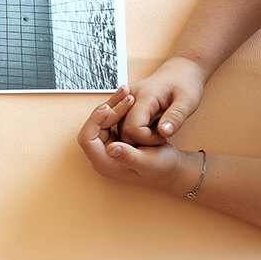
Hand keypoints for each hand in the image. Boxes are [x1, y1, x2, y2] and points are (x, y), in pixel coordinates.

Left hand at [78, 86, 193, 191]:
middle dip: (108, 108)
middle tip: (125, 94)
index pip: (87, 139)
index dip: (94, 122)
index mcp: (104, 163)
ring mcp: (108, 144)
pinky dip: (120, 107)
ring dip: (114, 105)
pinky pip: (112, 118)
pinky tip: (129, 96)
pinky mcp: (116, 137)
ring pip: (102, 119)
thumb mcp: (147, 163)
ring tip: (127, 91)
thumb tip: (110, 148)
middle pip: (94, 126)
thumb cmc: (162, 168)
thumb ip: (128, 157)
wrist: (173, 167)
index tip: (107, 108)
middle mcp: (102, 153)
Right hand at [119, 56, 206, 145]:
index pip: (132, 128)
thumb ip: (176, 117)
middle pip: (123, 131)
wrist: (181, 70)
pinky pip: (124, 125)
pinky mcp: (127, 106)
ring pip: (121, 130)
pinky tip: (151, 128)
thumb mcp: (188, 101)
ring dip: (138, 137)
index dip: (146, 139)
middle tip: (161, 136)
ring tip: (157, 131)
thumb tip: (164, 133)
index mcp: (144, 96)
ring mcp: (126, 102)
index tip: (163, 137)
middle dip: (141, 140)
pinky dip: (136, 132)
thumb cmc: (186, 83)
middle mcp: (130, 98)